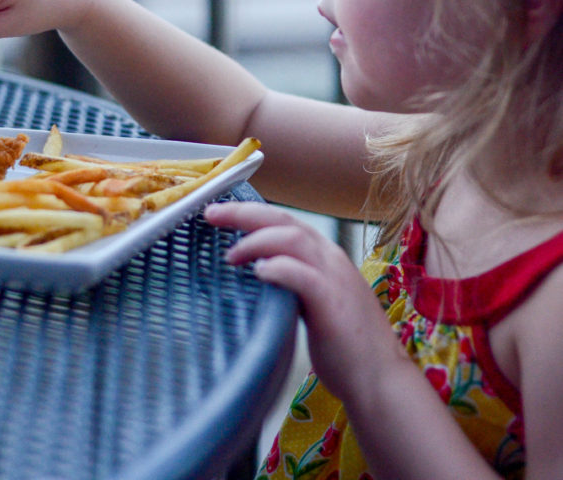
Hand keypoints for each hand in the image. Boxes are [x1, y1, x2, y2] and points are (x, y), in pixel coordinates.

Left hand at [205, 200, 404, 404]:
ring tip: (231, 255)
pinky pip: (302, 275)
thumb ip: (293, 283)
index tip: (220, 213)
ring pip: (292, 238)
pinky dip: (279, 267)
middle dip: (245, 213)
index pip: (285, 220)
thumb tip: (260, 273)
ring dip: (256, 241)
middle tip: (211, 214)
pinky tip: (259, 271)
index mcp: (325, 256)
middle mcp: (330, 258)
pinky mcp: (332, 302)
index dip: (252, 213)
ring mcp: (334, 277)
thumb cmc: (344, 346)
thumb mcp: (314, 303)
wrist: (380, 379)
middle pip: (284, 220)